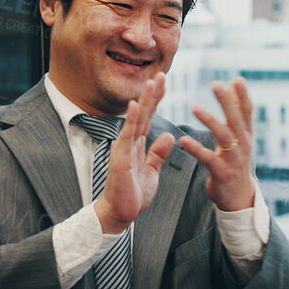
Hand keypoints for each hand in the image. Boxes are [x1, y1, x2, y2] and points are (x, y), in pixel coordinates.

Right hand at [94, 75, 177, 234]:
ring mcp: (123, 148)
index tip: (164, 82)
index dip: (156, 99)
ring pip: (136, 120)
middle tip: (162, 73)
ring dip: (144, 100)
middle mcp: (129, 142)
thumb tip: (169, 136)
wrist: (120, 214)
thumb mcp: (152, 171)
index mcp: (138, 144)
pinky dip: (131, 119)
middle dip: (152, 93)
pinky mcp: (120, 158)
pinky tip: (136, 104)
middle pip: (143, 113)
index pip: (149, 117)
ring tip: (152, 82)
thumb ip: (158, 153)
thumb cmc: (133, 194)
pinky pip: (127, 136)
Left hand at [178, 77, 257, 212]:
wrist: (239, 199)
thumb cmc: (235, 164)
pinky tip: (183, 141)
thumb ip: (237, 114)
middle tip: (216, 85)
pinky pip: (208, 159)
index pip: (247, 112)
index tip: (237, 80)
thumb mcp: (240, 140)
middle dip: (227, 102)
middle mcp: (243, 145)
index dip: (243, 96)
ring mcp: (234, 160)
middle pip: (236, 120)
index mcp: (246, 136)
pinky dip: (196, 149)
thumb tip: (235, 84)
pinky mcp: (222, 173)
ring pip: (224, 137)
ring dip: (210, 121)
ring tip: (194, 107)